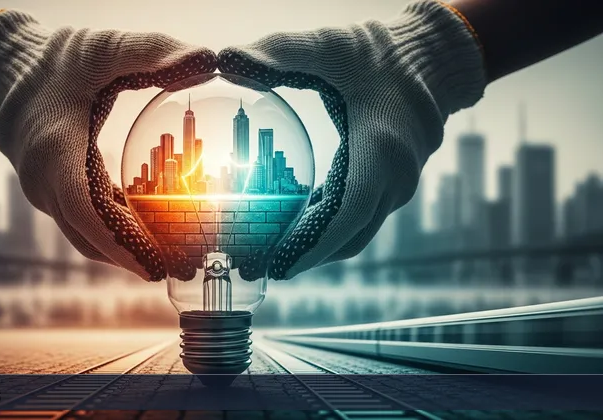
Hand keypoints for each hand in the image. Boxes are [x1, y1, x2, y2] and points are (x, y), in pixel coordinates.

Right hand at [0, 10, 215, 280]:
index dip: (122, 244)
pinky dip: (117, 231)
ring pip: (88, 235)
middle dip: (136, 256)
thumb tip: (208, 59)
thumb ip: (154, 52)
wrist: (5, 72)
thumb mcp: (104, 49)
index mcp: (55, 153)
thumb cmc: (55, 61)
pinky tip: (152, 231)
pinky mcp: (55, 192)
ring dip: (128, 249)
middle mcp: (46, 183)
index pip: (87, 213)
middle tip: (184, 267)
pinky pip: (86, 221)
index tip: (155, 267)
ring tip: (176, 257)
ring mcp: (47, 192)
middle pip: (92, 236)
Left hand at [218, 0, 485, 279]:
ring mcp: (398, 184)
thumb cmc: (386, 52)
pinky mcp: (392, 181)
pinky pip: (360, 214)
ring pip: (355, 230)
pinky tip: (297, 222)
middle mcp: (395, 178)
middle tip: (261, 266)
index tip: (280, 267)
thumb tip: (226, 60)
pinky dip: (330, 225)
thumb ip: (277, 53)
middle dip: (306, 255)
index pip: (347, 216)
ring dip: (317, 245)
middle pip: (348, 235)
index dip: (313, 246)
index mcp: (380, 151)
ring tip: (272, 252)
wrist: (436, 57)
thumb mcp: (330, 47)